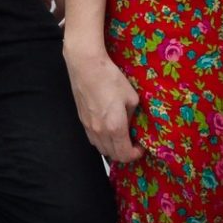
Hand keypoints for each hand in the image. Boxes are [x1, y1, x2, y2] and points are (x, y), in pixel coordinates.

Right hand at [65, 44, 142, 163]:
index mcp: (115, 127)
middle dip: (125, 153)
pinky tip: (108, 130)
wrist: (86, 67)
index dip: (135, 155)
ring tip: (121, 138)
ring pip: (101, 149)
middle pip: (112, 155)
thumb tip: (131, 123)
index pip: (124, 154)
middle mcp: (100, 132)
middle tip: (133, 144)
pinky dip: (102, 141)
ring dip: (112, 148)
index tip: (140, 147)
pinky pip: (93, 139)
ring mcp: (89, 127)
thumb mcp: (131, 97)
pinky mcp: (82, 120)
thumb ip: (133, 115)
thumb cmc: (110, 79)